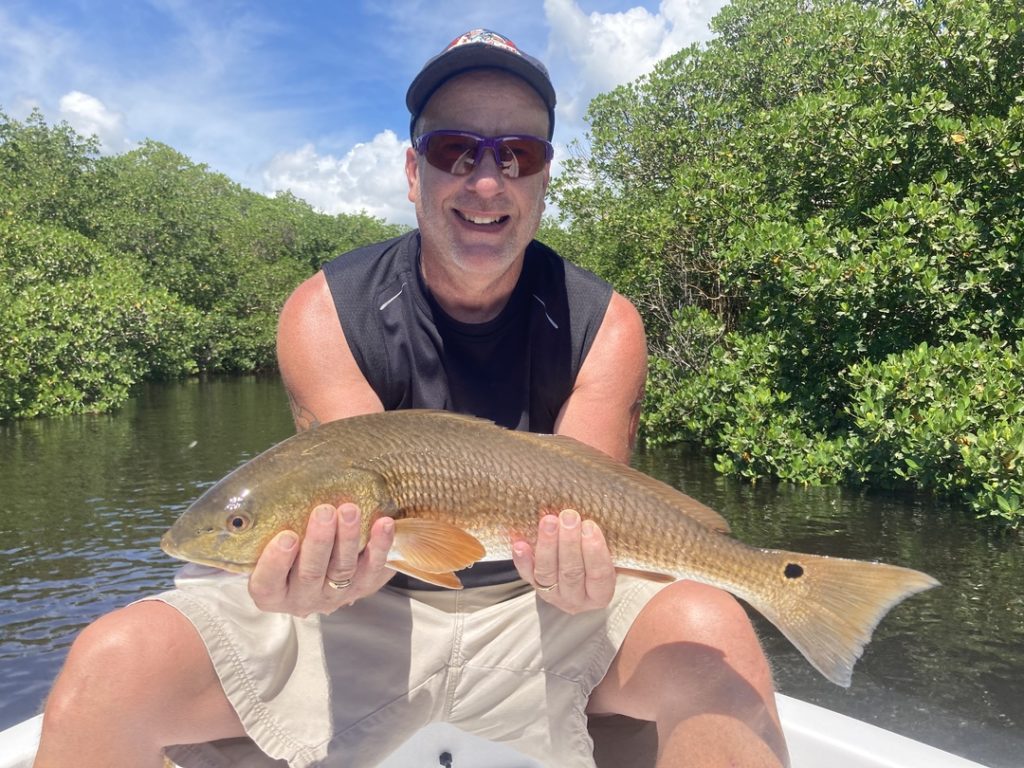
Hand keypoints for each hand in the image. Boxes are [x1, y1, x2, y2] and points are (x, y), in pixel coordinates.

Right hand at [248, 503, 394, 616]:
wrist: (324, 566)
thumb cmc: (290, 546)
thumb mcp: (269, 543)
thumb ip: (265, 528)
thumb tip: (259, 493)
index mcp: (272, 591)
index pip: (267, 583)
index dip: (276, 562)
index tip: (287, 536)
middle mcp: (302, 598)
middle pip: (310, 574)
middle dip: (319, 541)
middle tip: (324, 511)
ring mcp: (335, 595)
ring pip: (342, 569)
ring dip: (347, 538)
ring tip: (350, 510)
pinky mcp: (364, 586)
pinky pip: (373, 568)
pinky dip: (379, 545)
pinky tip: (383, 524)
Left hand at [511, 509, 615, 613]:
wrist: (577, 571)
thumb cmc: (596, 558)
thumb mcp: (609, 556)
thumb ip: (604, 543)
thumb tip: (600, 512)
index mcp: (601, 594)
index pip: (599, 575)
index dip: (595, 551)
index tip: (590, 526)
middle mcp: (577, 599)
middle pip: (572, 573)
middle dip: (569, 543)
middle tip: (569, 517)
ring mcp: (553, 595)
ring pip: (548, 573)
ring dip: (547, 545)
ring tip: (549, 521)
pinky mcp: (534, 587)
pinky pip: (526, 575)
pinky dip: (522, 560)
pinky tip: (520, 543)